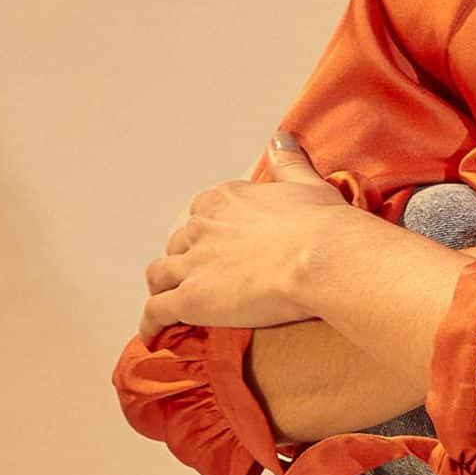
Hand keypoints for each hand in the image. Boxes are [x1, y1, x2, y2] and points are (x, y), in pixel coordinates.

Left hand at [136, 130, 357, 342]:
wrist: (323, 257)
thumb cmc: (322, 225)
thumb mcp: (306, 183)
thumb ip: (288, 162)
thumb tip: (280, 139)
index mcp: (224, 199)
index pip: (202, 214)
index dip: (209, 233)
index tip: (221, 245)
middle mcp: (201, 227)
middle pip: (179, 244)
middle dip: (187, 260)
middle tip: (204, 279)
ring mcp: (192, 264)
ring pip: (160, 275)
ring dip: (164, 288)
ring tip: (170, 304)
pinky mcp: (191, 299)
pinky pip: (157, 312)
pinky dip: (152, 323)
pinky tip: (155, 334)